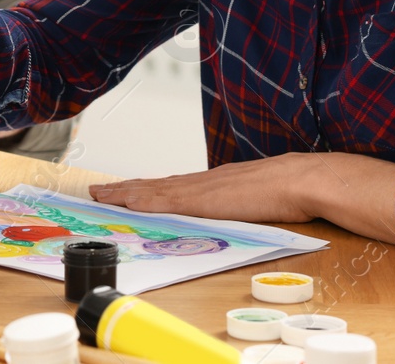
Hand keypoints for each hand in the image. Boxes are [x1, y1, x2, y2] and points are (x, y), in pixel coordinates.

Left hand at [89, 153, 314, 223]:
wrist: (298, 180)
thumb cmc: (284, 190)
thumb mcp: (252, 197)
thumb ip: (235, 203)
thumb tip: (230, 213)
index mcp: (212, 183)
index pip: (169, 185)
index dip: (143, 188)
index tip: (122, 190)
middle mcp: (201, 181)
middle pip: (153, 185)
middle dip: (123, 189)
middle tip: (96, 192)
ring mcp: (200, 189)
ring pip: (153, 190)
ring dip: (124, 193)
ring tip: (100, 195)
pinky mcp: (203, 200)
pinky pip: (166, 201)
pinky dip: (144, 200)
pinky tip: (127, 202)